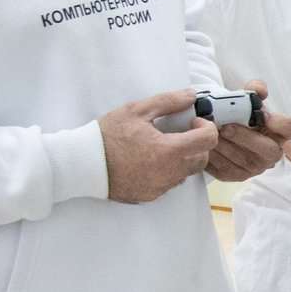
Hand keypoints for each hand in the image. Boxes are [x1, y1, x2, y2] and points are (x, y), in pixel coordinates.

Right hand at [101, 90, 219, 203]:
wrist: (81, 164)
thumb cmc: (107, 135)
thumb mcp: (136, 110)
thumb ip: (168, 102)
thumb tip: (191, 95)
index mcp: (168, 150)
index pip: (209, 140)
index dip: (206, 127)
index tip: (192, 122)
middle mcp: (169, 172)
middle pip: (202, 158)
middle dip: (197, 144)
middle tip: (179, 133)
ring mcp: (160, 187)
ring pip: (186, 172)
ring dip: (183, 158)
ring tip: (161, 146)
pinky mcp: (150, 195)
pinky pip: (169, 183)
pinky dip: (167, 171)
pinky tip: (150, 160)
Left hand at [205, 80, 290, 181]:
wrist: (221, 130)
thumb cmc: (239, 115)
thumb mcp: (247, 100)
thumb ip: (254, 90)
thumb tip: (258, 90)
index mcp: (280, 132)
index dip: (281, 123)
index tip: (263, 115)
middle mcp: (272, 152)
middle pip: (269, 149)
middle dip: (246, 137)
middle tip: (226, 127)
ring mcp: (256, 167)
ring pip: (243, 160)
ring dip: (224, 145)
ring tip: (209, 132)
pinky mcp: (236, 175)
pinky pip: (225, 169)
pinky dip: (213, 156)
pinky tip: (205, 144)